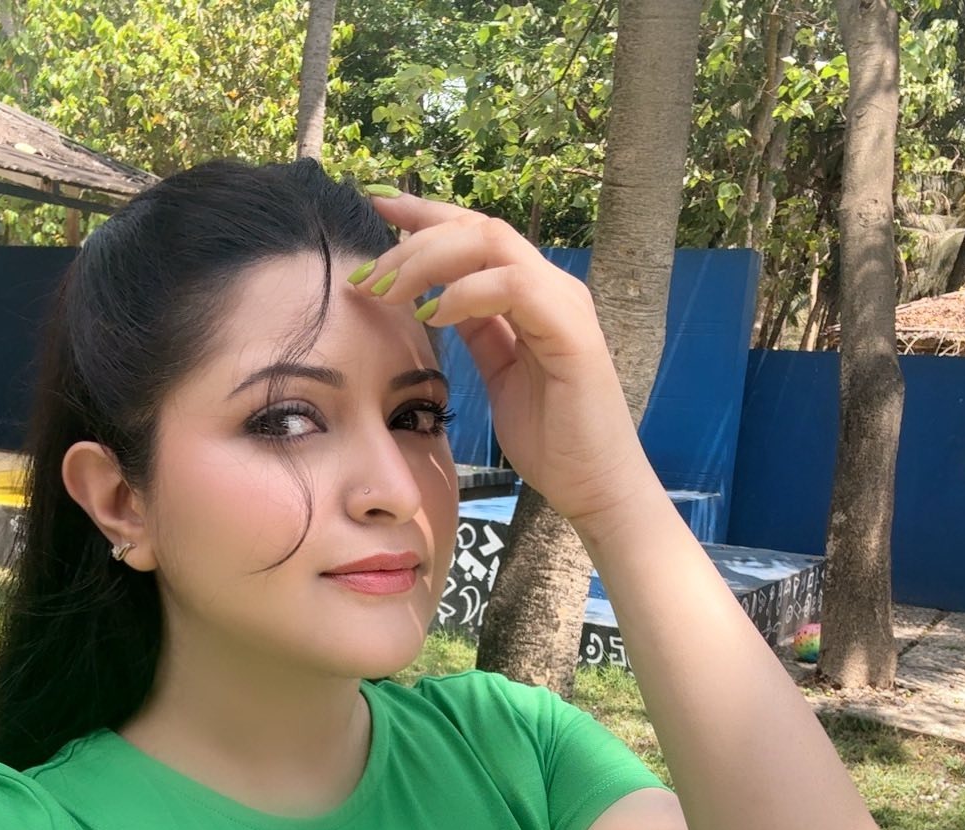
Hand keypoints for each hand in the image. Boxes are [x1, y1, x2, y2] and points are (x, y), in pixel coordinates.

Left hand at [349, 190, 657, 526]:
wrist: (597, 488)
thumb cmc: (553, 441)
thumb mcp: (499, 375)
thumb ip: (478, 332)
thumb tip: (436, 300)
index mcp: (535, 296)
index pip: (476, 236)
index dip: (425, 217)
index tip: (376, 207)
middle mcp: (553, 289)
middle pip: (478, 228)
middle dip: (414, 237)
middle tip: (367, 270)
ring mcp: (566, 306)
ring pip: (492, 244)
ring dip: (429, 260)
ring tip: (388, 290)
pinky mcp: (572, 334)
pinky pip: (513, 287)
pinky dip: (466, 292)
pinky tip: (432, 315)